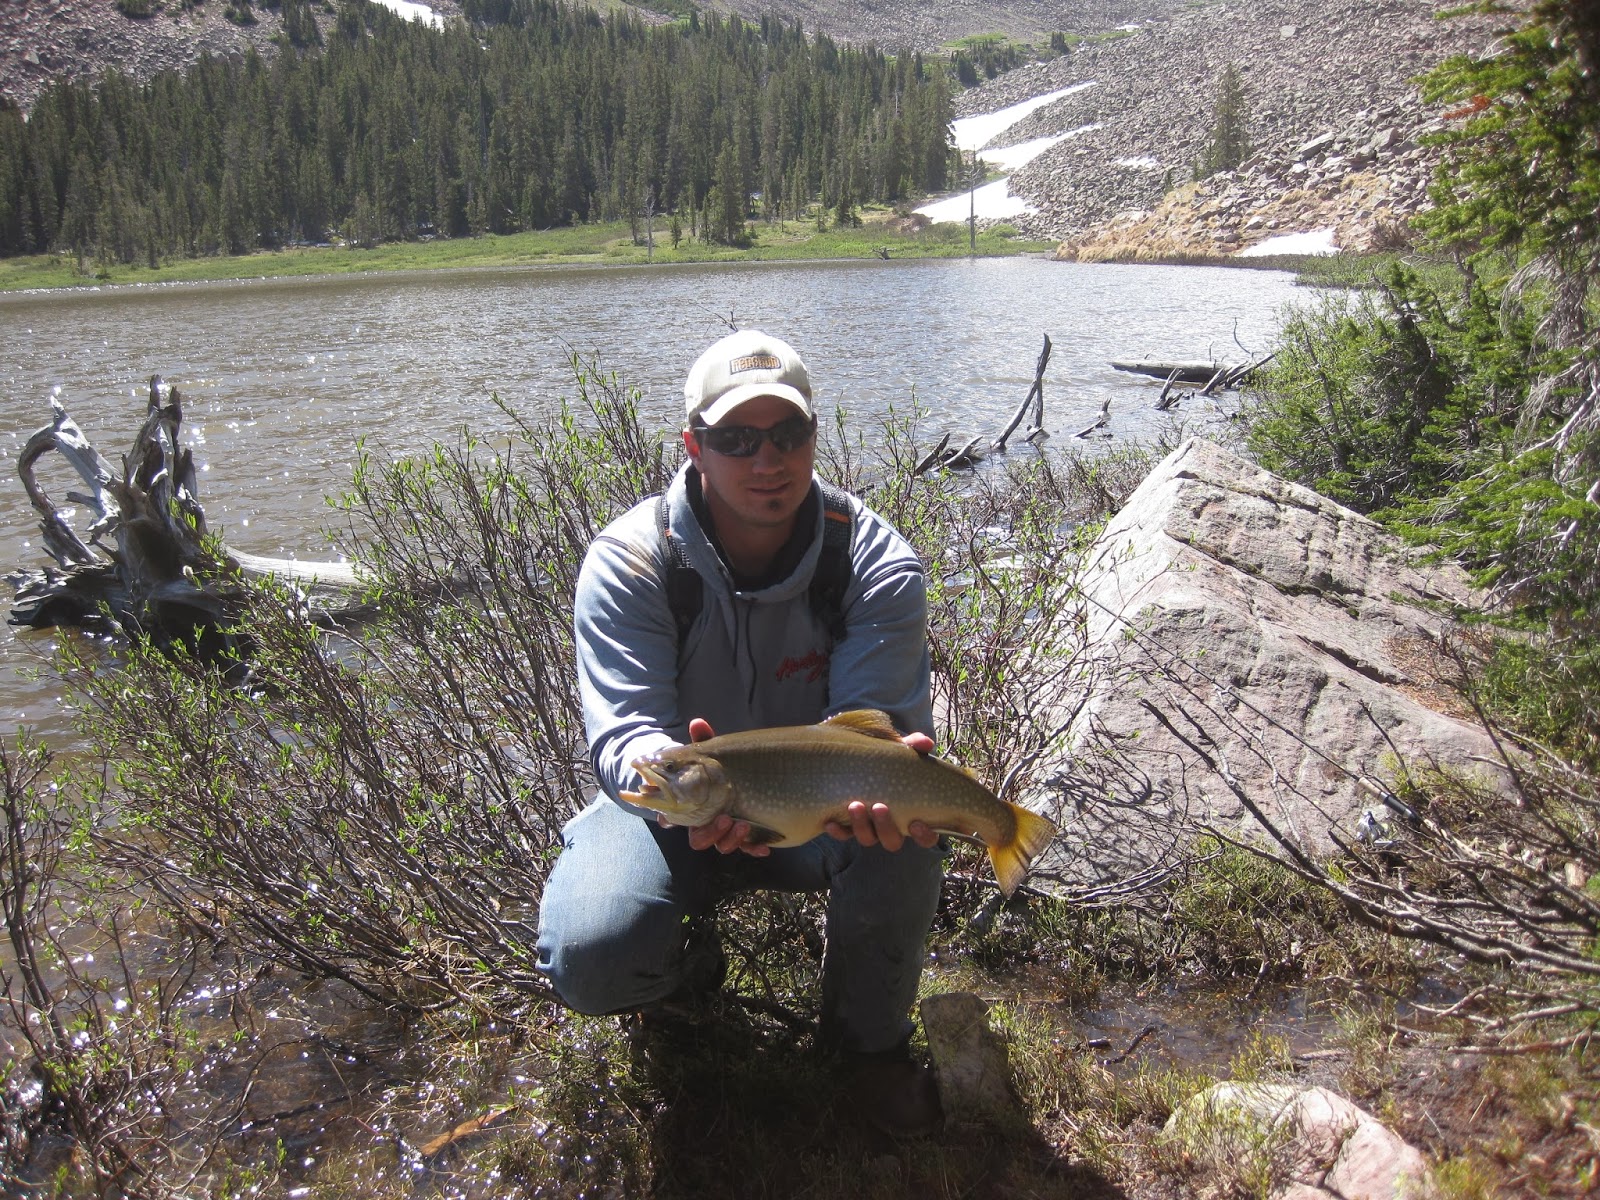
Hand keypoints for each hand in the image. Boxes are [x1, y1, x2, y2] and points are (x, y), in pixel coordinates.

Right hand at [662, 718, 771, 856]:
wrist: (752, 773)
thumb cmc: (719, 765)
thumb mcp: (713, 753)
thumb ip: (703, 741)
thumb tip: (698, 723)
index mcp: (691, 805)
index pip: (674, 819)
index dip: (672, 821)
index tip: (673, 818)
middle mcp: (706, 821)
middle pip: (699, 839)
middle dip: (711, 833)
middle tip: (725, 818)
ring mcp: (726, 830)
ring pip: (722, 846)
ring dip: (731, 840)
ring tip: (743, 825)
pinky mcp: (747, 835)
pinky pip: (748, 848)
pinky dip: (754, 848)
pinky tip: (764, 847)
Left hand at [823, 731, 939, 850]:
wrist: (857, 758)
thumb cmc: (890, 759)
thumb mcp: (903, 751)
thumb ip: (915, 746)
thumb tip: (924, 742)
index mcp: (912, 814)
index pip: (927, 838)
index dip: (924, 835)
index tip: (916, 823)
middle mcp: (891, 827)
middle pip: (892, 842)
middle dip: (885, 827)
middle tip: (878, 806)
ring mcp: (870, 828)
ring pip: (868, 839)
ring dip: (861, 826)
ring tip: (854, 805)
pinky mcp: (848, 825)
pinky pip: (844, 835)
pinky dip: (838, 831)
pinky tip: (830, 822)